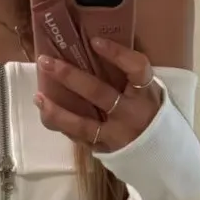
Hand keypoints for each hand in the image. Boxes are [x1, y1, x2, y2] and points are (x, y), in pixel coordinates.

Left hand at [34, 36, 161, 152]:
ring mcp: (117, 135)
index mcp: (146, 94)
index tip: (94, 41)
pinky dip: (63, 125)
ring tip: (38, 96)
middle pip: (98, 93)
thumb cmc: (151, 117)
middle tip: (46, 62)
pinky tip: (47, 113)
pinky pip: (80, 137)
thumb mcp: (149, 94)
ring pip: (82, 124)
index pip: (135, 68)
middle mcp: (131, 114)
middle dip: (69, 76)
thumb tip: (94, 50)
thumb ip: (128, 78)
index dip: (116, 54)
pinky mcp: (106, 150)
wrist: (161, 157)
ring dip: (56, 110)